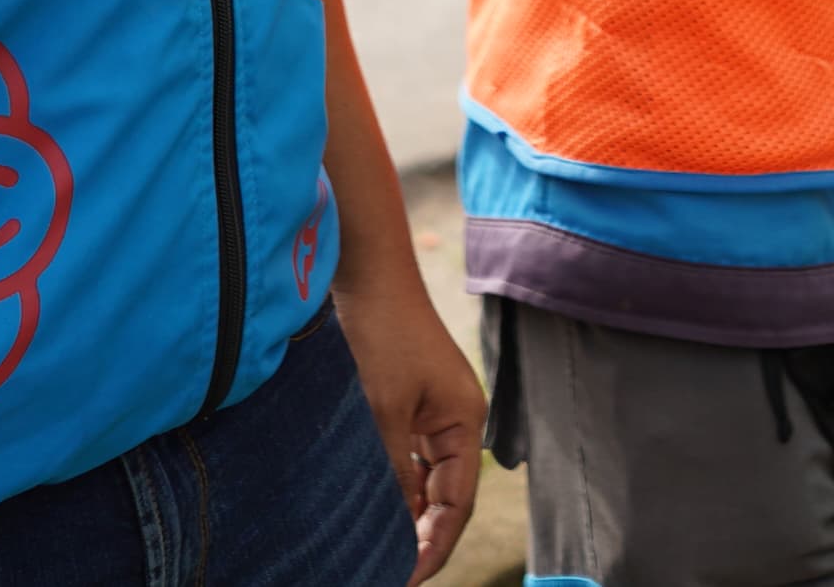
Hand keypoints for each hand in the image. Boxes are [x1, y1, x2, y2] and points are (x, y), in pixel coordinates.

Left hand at [333, 265, 482, 580]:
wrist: (368, 276)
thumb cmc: (382, 334)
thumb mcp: (384, 410)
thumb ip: (393, 469)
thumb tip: (399, 523)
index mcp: (464, 422)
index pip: (456, 504)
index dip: (434, 545)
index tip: (407, 577)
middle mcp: (456, 421)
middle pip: (444, 497)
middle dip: (421, 536)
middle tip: (390, 572)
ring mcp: (434, 412)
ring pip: (424, 481)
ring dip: (406, 514)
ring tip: (380, 552)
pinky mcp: (410, 404)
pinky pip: (408, 460)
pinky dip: (395, 486)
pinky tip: (374, 509)